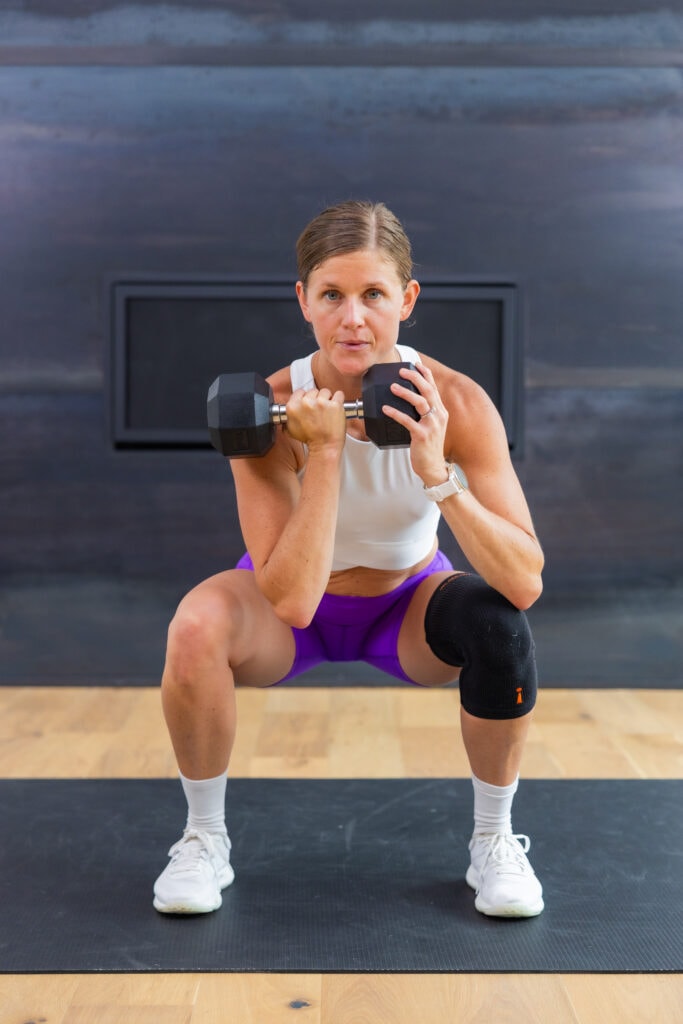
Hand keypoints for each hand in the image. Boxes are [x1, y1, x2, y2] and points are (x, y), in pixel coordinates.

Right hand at [284, 387, 346, 452]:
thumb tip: (289, 411)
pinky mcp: (334, 405)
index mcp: (293, 406)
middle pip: (313, 391)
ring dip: (328, 399)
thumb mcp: (291, 429)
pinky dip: (339, 400)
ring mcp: (321, 403)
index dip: (306, 398)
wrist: (324, 447)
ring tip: (327, 411)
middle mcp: (306, 403)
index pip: (299, 392)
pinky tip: (335, 408)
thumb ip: (289, 417)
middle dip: (317, 399)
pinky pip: (339, 394)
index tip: (310, 404)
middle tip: (319, 411)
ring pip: (325, 391)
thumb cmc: (310, 439)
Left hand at [383, 363, 449, 484]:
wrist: (433, 467)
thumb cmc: (429, 447)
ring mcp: (431, 425)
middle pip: (428, 390)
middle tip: (402, 371)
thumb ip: (425, 414)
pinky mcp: (422, 436)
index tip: (416, 364)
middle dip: (415, 377)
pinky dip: (395, 413)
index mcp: (441, 412)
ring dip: (405, 392)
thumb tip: (410, 401)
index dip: (425, 374)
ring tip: (393, 387)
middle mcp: (438, 416)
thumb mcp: (431, 427)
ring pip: (420, 402)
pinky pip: (407, 421)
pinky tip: (386, 409)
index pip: (433, 388)